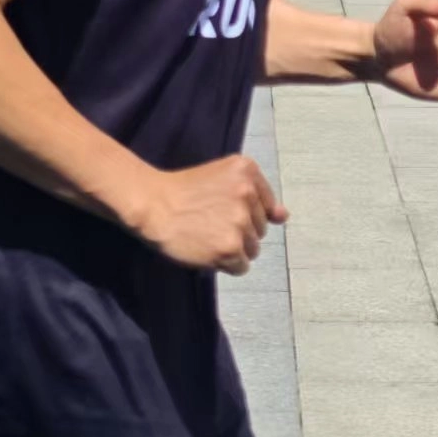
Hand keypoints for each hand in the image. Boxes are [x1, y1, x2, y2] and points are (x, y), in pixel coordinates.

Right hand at [134, 156, 288, 276]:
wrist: (153, 205)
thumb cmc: (184, 191)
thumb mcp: (222, 179)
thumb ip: (258, 196)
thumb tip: (284, 217)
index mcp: (247, 169)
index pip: (268, 206)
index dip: (244, 213)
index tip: (222, 210)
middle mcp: (247, 192)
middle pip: (260, 229)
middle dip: (240, 231)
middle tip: (210, 222)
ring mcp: (240, 221)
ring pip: (252, 249)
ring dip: (233, 249)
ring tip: (208, 236)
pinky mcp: (230, 247)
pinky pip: (241, 266)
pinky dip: (226, 264)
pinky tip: (207, 250)